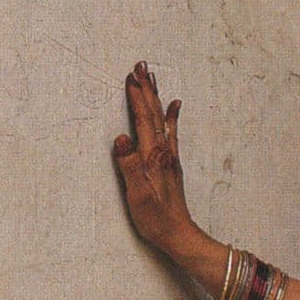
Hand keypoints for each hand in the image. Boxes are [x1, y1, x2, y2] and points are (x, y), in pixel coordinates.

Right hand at [112, 61, 199, 255]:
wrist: (178, 233)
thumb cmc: (155, 218)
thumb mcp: (137, 194)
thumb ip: (128, 165)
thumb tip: (121, 138)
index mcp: (153, 156)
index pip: (143, 120)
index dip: (137, 98)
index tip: (130, 76)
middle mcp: (164, 152)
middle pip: (154, 114)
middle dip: (146, 89)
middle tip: (140, 65)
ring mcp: (169, 157)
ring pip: (162, 119)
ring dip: (156, 97)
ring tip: (152, 77)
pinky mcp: (171, 163)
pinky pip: (171, 132)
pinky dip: (171, 116)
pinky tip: (175, 106)